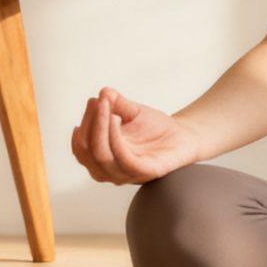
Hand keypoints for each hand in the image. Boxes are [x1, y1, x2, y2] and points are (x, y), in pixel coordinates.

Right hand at [70, 86, 201, 184]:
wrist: (184, 136)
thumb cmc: (155, 128)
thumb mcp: (131, 112)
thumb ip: (116, 103)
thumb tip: (104, 92)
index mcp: (103, 158)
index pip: (82, 146)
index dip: (85, 123)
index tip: (93, 101)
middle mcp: (111, 170)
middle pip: (88, 152)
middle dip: (90, 123)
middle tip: (99, 101)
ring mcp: (127, 174)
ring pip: (102, 156)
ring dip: (100, 128)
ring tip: (107, 106)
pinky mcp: (146, 172)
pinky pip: (123, 160)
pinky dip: (115, 138)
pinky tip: (117, 119)